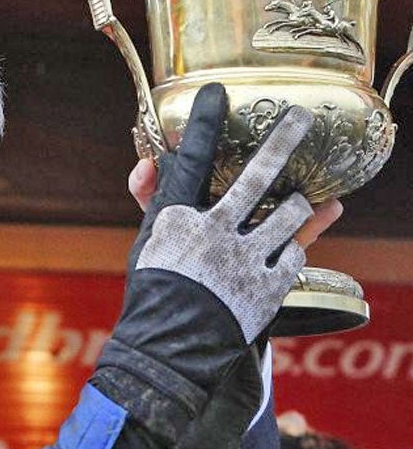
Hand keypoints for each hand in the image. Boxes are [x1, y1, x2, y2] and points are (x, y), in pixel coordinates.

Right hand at [91, 83, 315, 448]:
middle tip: (301, 115)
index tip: (215, 90)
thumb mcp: (148, 246)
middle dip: (283, 141)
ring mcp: (244, 262)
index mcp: (176, 222)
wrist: (171, 357)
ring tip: (302, 200)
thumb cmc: (155, 296)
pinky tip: (286, 252)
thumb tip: (147, 163)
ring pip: (288, 214)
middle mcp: (213, 235)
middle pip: (255, 176)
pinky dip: (293, 249)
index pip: (188, 161)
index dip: (202, 124)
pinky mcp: (268, 288)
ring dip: (297, 204)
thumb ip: (155, 202)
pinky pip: (295, 253)